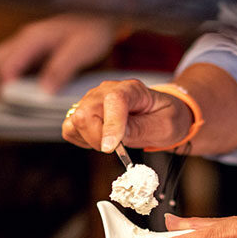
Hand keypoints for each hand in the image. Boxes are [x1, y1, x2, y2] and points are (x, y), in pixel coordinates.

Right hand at [0, 14, 118, 101]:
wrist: (98, 16)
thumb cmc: (92, 31)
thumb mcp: (82, 49)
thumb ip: (62, 68)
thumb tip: (44, 92)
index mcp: (33, 38)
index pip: (7, 65)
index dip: (4, 88)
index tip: (8, 107)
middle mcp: (22, 41)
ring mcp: (22, 47)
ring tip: (3, 110)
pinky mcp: (27, 54)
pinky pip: (7, 69)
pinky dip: (4, 85)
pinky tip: (15, 101)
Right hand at [62, 78, 192, 152]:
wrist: (162, 114)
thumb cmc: (166, 117)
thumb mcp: (165, 126)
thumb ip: (141, 130)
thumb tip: (116, 139)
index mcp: (132, 89)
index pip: (115, 101)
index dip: (110, 125)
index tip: (110, 148)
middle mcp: (107, 90)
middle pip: (86, 113)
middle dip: (98, 138)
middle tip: (118, 148)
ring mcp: (92, 100)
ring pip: (75, 122)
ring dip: (90, 140)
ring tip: (111, 142)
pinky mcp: (83, 111)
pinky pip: (70, 129)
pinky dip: (81, 139)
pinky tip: (99, 140)